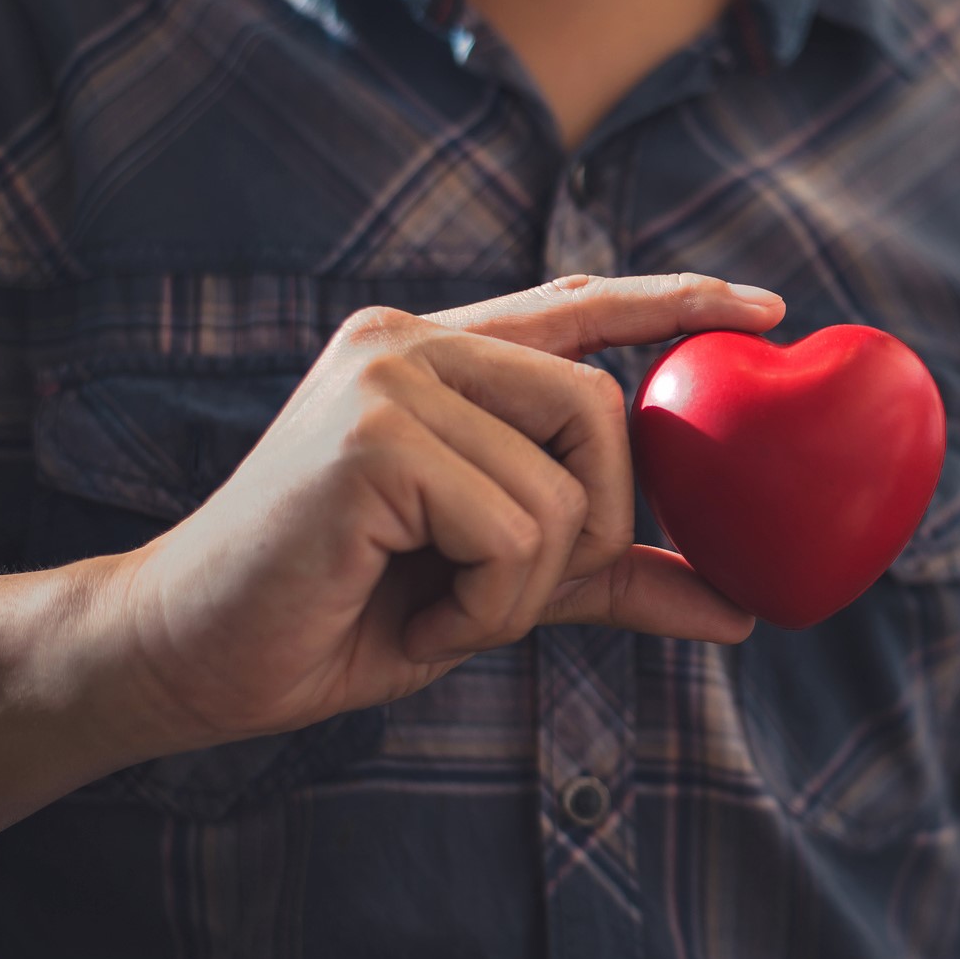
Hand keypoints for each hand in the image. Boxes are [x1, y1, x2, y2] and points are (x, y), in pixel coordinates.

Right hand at [105, 272, 781, 748]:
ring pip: (564, 490)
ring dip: (518, 590)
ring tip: (433, 605)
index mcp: (440, 355)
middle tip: (501, 590)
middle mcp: (414, 343)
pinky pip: (515, 533)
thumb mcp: (501, 585)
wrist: (191, 656)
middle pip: (606, 410)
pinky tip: (410, 614)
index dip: (677, 302)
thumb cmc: (345, 610)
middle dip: (591, 528)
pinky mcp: (370, 437)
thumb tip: (742, 609)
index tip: (767, 310)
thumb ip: (611, 575)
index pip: (582, 306)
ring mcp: (388, 378)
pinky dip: (483, 607)